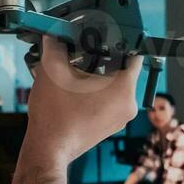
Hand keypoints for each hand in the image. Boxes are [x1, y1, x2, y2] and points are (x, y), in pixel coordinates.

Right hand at [24, 39, 142, 163]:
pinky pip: (110, 101)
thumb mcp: (52, 70)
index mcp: (123, 88)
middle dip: (104, 59)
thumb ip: (55, 46)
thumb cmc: (54, 115)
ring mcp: (121, 118)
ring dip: (99, 77)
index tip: (108, 35)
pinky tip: (77, 90)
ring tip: (77, 72)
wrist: (49, 148)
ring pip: (116, 86)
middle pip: (123, 70)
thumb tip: (54, 34)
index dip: (121, 41)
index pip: (134, 55)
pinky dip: (97, 93)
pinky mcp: (111, 126)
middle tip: (84, 52)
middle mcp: (129, 104)